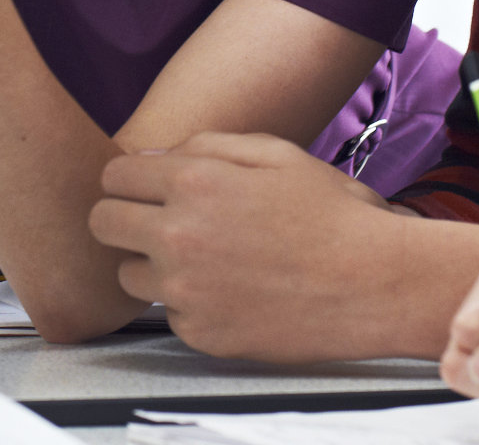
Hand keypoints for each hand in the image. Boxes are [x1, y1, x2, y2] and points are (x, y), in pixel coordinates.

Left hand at [91, 131, 457, 364]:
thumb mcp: (275, 154)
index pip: (113, 176)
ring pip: (128, 275)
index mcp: (194, 182)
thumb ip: (206, 146)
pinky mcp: (201, 332)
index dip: (128, 180)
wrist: (375, 283)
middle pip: (103, 224)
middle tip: (156, 224)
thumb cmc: (332, 214)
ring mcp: (186, 289)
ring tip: (203, 262)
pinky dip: (190, 305)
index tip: (145, 190)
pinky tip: (231, 293)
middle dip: (123, 219)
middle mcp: (179, 235)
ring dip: (153, 266)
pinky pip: (170, 314)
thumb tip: (156, 156)